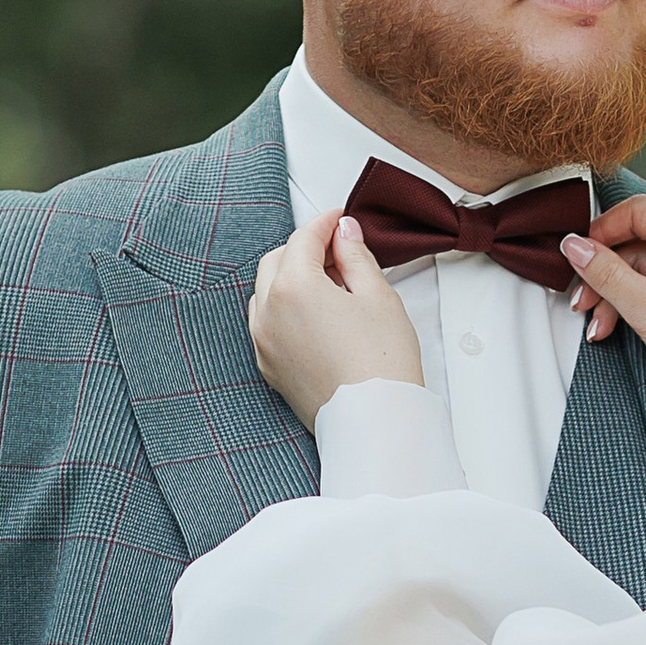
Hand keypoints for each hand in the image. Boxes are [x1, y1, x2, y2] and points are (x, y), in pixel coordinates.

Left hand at [249, 210, 426, 430]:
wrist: (374, 424)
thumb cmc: (381, 366)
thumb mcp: (378, 297)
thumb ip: (356, 257)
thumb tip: (345, 234)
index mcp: (293, 287)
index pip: (303, 238)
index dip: (324, 223)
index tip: (340, 220)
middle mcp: (268, 313)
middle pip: (277, 260)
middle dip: (304, 248)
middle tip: (339, 250)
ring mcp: (264, 342)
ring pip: (266, 291)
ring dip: (290, 277)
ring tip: (330, 285)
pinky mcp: (269, 367)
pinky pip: (267, 323)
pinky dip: (284, 308)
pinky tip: (315, 315)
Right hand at [561, 199, 645, 426]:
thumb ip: (607, 274)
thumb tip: (577, 247)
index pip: (640, 210)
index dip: (602, 229)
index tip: (578, 253)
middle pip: (639, 242)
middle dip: (605, 272)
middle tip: (582, 296)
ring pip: (645, 269)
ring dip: (615, 295)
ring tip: (597, 323)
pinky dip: (635, 305)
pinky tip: (616, 327)